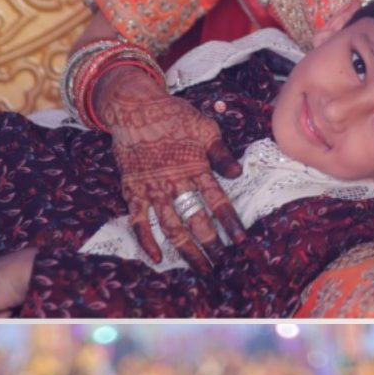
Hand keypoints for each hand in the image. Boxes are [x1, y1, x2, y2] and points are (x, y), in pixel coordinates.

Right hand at [104, 79, 243, 272]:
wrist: (132, 107)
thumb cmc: (172, 115)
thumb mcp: (204, 127)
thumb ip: (220, 152)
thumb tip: (238, 172)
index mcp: (195, 167)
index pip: (217, 201)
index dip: (230, 222)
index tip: (240, 241)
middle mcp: (174, 182)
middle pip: (196, 220)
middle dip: (211, 244)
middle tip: (223, 263)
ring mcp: (152, 188)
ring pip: (171, 227)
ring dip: (187, 249)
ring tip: (200, 267)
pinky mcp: (132, 190)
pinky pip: (138, 221)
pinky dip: (146, 241)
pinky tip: (157, 258)